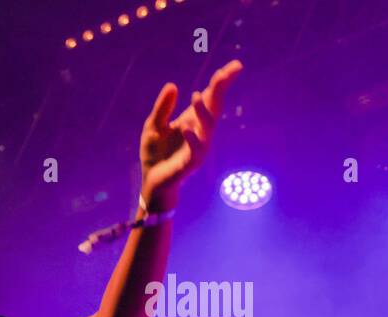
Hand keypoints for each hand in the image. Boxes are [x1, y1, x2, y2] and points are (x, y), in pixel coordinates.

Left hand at [140, 59, 242, 209]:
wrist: (153, 180)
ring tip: (196, 95)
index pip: (211, 96)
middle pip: (215, 106)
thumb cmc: (156, 153)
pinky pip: (196, 148)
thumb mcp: (154, 126)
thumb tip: (172, 85)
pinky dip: (192, 137)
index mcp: (193, 118)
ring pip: (207, 126)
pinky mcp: (192, 162)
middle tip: (225, 73)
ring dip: (203, 111)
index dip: (222, 81)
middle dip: (220, 90)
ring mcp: (200, 145)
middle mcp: (201, 130)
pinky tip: (186, 126)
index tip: (235, 66)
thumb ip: (162, 108)